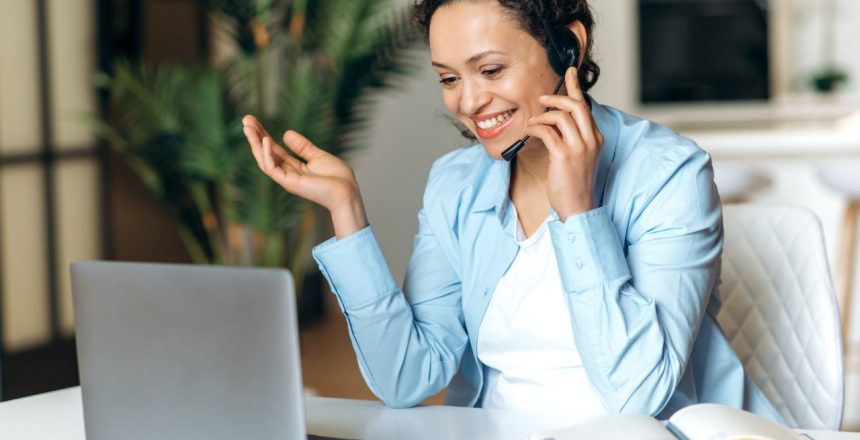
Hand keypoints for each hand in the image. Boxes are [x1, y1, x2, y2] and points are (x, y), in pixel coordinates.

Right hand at [242, 115, 367, 237]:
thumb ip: (302, 146)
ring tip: (248, 127)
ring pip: (264, 160)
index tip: (254, 120)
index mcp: (294, 168)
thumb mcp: (318, 156)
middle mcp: (288, 174)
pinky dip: (267, 154)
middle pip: (266, 153)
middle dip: (255, 137)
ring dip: (255, 143)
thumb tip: (285, 133)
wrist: (347, 192)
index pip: (274, 150)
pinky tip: (265, 140)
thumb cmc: (337, 177)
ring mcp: (287, 179)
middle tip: (246, 120)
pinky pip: (272, 168)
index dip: (263, 135)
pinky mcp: (289, 183)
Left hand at [525, 67, 604, 220]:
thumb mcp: (579, 156)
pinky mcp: (564, 155)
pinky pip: (547, 131)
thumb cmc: (574, 183)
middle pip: (576, 105)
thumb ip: (573, 137)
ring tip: (532, 124)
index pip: (585, 106)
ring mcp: (579, 147)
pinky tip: (530, 132)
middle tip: (541, 98)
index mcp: (595, 138)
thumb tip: (555, 121)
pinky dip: (536, 128)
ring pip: (560, 116)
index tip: (569, 72)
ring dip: (542, 117)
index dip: (576, 87)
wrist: (578, 207)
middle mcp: (590, 139)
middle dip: (557, 97)